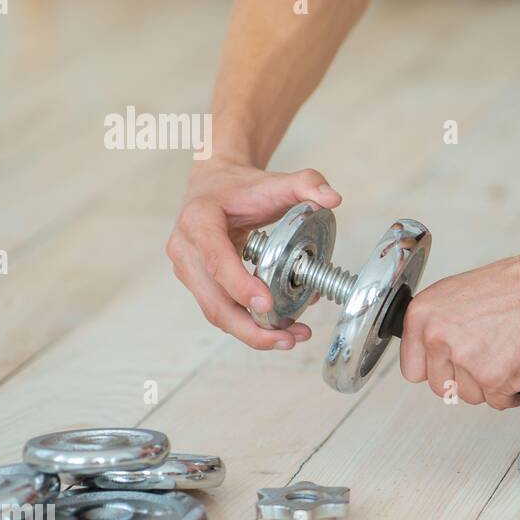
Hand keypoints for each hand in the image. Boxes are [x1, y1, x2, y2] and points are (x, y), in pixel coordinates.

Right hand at [166, 160, 341, 348]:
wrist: (215, 185)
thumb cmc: (241, 187)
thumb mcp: (276, 180)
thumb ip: (307, 183)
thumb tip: (333, 198)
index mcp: (198, 220)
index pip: (216, 259)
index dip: (239, 285)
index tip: (266, 303)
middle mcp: (186, 249)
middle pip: (213, 300)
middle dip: (251, 326)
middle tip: (287, 337)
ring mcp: (188, 270)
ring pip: (216, 313)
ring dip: (252, 333)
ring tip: (290, 338)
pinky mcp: (198, 284)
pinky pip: (222, 311)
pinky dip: (248, 325)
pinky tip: (278, 330)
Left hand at [399, 254, 519, 409]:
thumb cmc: (514, 287)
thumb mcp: (458, 295)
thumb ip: (437, 327)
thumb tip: (431, 356)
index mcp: (422, 314)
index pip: (412, 369)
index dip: (437, 368)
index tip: (453, 364)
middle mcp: (438, 337)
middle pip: (441, 386)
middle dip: (466, 378)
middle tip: (489, 354)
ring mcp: (466, 359)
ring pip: (470, 396)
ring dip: (491, 385)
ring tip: (507, 353)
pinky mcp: (494, 378)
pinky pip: (499, 402)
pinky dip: (513, 391)